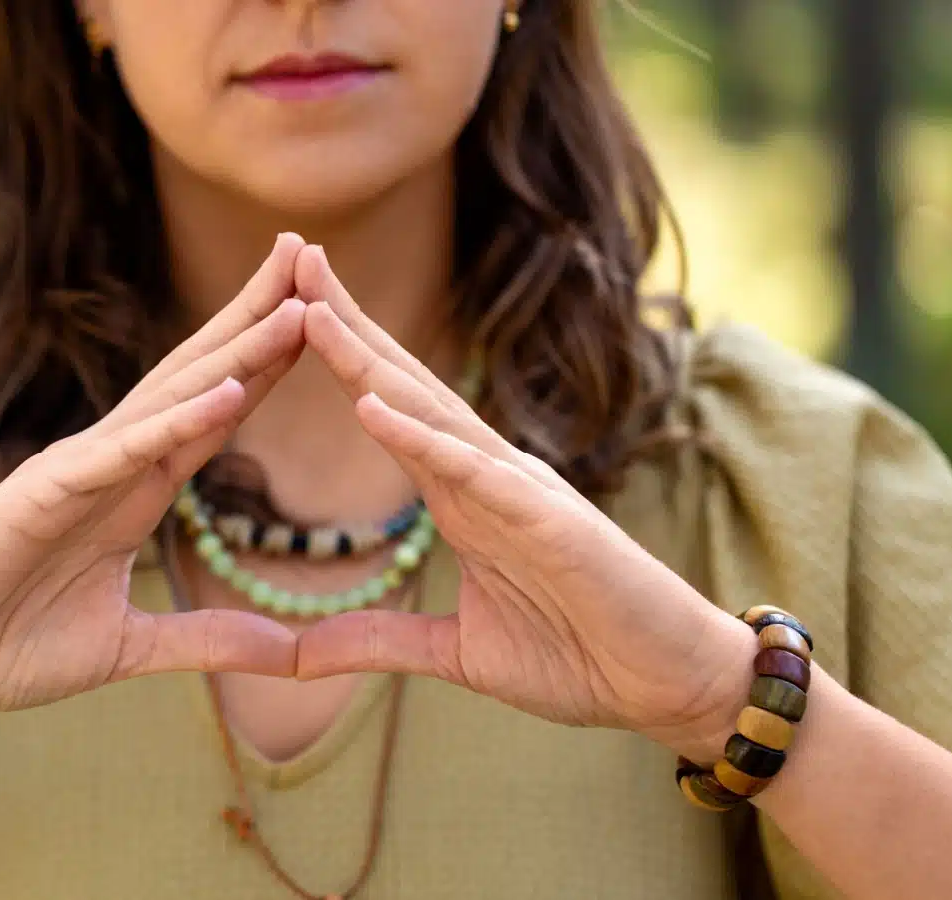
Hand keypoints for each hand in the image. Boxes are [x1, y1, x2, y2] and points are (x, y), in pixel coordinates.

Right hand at [0, 235, 308, 714]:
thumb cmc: (7, 644)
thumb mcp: (132, 649)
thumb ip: (211, 642)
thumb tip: (292, 653)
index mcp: (135, 491)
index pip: (214, 412)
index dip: (266, 363)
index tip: (324, 315)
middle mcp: (112, 464)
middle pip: (200, 377)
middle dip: (257, 318)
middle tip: (314, 253)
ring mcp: (78, 471)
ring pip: (171, 398)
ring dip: (235, 350)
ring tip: (296, 301)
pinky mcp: (42, 492)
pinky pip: (121, 453)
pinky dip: (175, 422)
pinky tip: (229, 390)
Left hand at [292, 246, 753, 759]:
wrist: (670, 683)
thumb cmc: (578, 654)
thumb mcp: (455, 652)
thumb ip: (377, 640)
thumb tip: (296, 656)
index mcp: (459, 494)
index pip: (387, 407)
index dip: (339, 355)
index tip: (281, 308)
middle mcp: (483, 473)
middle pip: (400, 384)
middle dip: (343, 322)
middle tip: (288, 257)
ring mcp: (517, 489)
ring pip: (429, 411)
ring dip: (367, 359)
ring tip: (309, 308)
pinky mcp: (547, 521)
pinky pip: (473, 474)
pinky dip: (419, 440)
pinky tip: (370, 406)